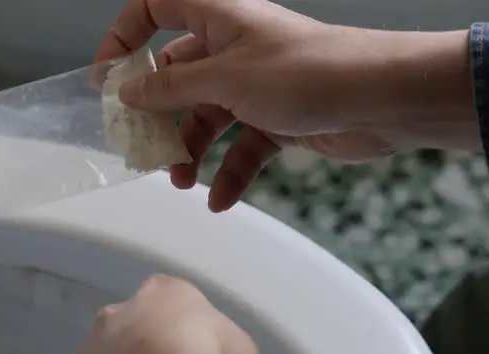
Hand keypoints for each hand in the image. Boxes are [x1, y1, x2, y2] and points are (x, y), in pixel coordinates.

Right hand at [96, 0, 475, 210]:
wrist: (382, 100)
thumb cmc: (309, 73)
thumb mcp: (224, 80)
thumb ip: (169, 88)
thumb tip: (126, 91)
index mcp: (218, 18)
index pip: (156, 8)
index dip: (124, 36)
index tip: (106, 77)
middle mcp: (232, 48)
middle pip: (175, 77)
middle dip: (156, 115)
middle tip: (140, 147)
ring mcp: (254, 85)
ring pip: (204, 118)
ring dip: (189, 152)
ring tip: (180, 181)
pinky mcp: (276, 119)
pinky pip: (239, 148)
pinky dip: (228, 174)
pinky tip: (220, 200)